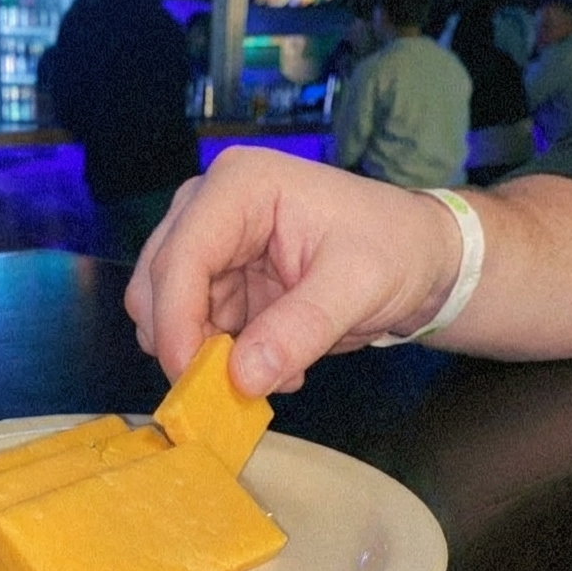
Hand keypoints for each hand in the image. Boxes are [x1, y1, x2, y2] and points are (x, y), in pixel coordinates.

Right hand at [124, 147, 459, 395]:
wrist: (416, 256)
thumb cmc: (395, 250)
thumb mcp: (357, 289)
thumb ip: (300, 330)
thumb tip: (240, 378)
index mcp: (239, 186)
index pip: (180, 257)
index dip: (174, 322)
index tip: (189, 379)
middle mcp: (208, 207)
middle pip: (156, 285)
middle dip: (185, 342)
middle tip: (234, 384)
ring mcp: (208, 243)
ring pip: (163, 312)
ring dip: (204, 353)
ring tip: (272, 366)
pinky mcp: (214, 278)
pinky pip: (190, 329)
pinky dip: (220, 357)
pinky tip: (273, 359)